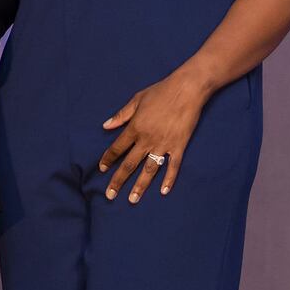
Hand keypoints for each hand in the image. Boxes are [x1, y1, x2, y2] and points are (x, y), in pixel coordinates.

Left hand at [97, 72, 211, 202]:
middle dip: (118, 180)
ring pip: (149, 170)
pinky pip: (173, 166)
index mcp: (135, 127)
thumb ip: (121, 115)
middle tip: (110, 195)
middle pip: (130, 164)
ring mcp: (164, 144)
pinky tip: (163, 191)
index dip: (108, 159)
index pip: (117, 148)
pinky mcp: (179, 146)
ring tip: (132, 200)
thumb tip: (105, 126)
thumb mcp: (136, 100)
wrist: (187, 89)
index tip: (102, 169)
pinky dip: (169, 179)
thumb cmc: (160, 92)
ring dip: (140, 185)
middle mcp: (147, 139)